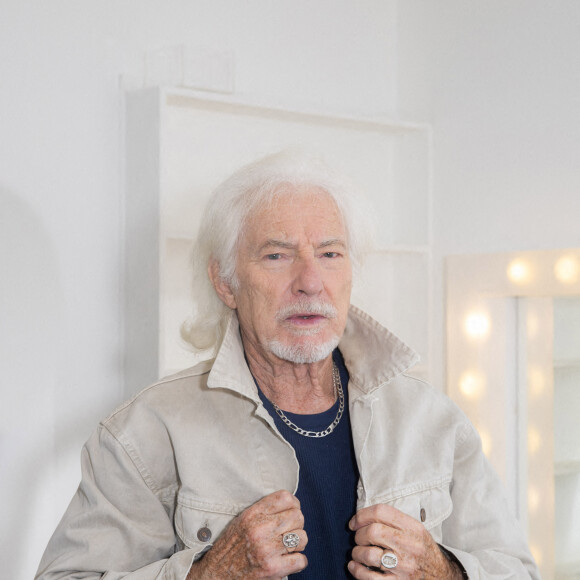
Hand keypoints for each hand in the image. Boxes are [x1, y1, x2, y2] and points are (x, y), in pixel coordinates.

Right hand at [187, 490, 307, 579]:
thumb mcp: (242, 520)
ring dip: (298, 543)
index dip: (293, 504)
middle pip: (298, 516)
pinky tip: (287, 561)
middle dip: (296, 525)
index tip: (290, 511)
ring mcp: (267, 550)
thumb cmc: (231, 547)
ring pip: (302, 537)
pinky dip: (297, 561)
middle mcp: (260, 530)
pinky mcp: (273, 569)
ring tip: (286, 547)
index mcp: (252, 514)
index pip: (285, 497)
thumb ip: (263, 510)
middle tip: (288, 532)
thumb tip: (290, 504)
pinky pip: (301, 560)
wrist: (217, 575)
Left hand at [347, 504, 461, 578]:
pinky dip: (357, 571)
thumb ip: (394, 521)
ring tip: (357, 553)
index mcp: (413, 528)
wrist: (442, 577)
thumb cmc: (422, 551)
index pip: (381, 511)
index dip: (362, 515)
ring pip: (368, 554)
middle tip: (358, 538)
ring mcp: (403, 566)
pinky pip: (370, 578)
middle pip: (372, 532)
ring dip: (356, 552)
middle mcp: (409, 545)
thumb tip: (363, 518)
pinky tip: (355, 566)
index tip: (354, 522)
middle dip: (359, 534)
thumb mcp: (416, 530)